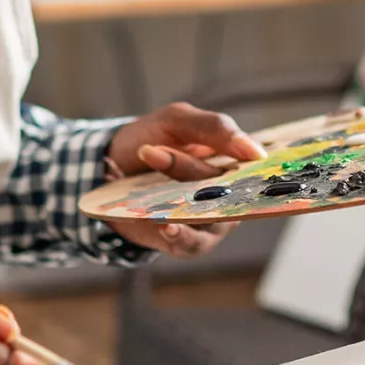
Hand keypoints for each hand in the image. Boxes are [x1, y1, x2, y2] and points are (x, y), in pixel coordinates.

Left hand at [102, 102, 266, 257]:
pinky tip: (166, 226)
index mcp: (233, 160)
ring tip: (154, 191)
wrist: (108, 168)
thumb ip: (214, 128)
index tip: (252, 155)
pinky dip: (181, 235)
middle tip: (149, 151)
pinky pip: (194, 243)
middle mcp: (228, 193)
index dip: (256, 161)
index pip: (255, 163)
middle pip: (223, 187)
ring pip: (209, 216)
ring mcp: (210, 219)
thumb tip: (256, 152)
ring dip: (180, 201)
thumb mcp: (177, 121)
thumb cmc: (151, 139)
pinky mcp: (188, 241)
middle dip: (186, 168)